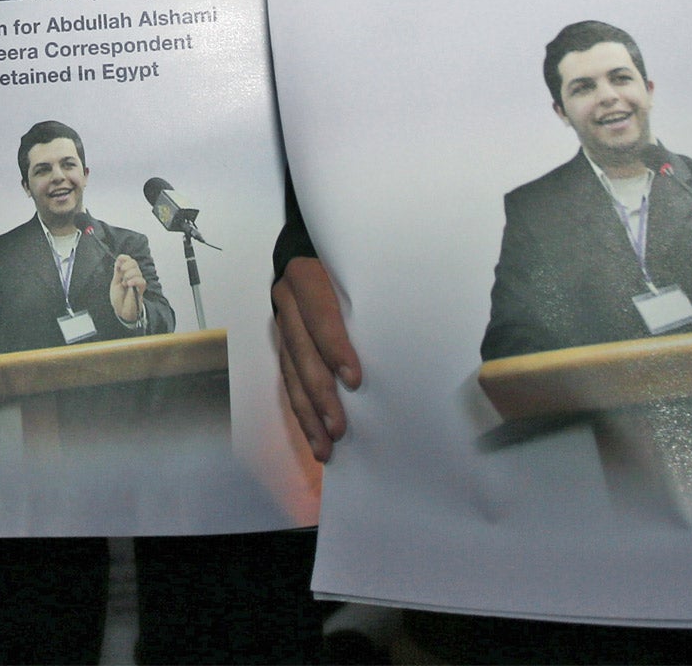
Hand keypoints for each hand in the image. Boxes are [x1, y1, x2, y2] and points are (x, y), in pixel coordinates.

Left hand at [109, 253, 145, 322]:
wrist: (121, 310)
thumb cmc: (118, 298)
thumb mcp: (115, 283)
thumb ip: (118, 272)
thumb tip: (118, 260)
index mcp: (126, 272)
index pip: (128, 260)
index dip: (124, 258)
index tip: (119, 264)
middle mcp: (133, 275)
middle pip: (133, 262)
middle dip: (126, 266)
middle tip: (122, 274)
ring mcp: (137, 282)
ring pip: (137, 271)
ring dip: (129, 275)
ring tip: (125, 283)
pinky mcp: (141, 289)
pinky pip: (141, 281)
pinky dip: (134, 281)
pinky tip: (129, 284)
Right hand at [272, 256, 361, 461]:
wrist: (307, 245)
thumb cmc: (346, 257)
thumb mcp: (357, 263)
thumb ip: (371, 289)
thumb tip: (410, 325)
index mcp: (306, 277)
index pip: (320, 316)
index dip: (334, 348)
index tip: (354, 380)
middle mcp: (286, 301)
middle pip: (302, 352)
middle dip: (320, 394)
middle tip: (339, 429)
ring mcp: (281, 323)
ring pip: (290, 372)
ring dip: (307, 413)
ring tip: (324, 447)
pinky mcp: (282, 342)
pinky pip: (288, 379)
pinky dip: (302, 409)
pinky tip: (314, 435)